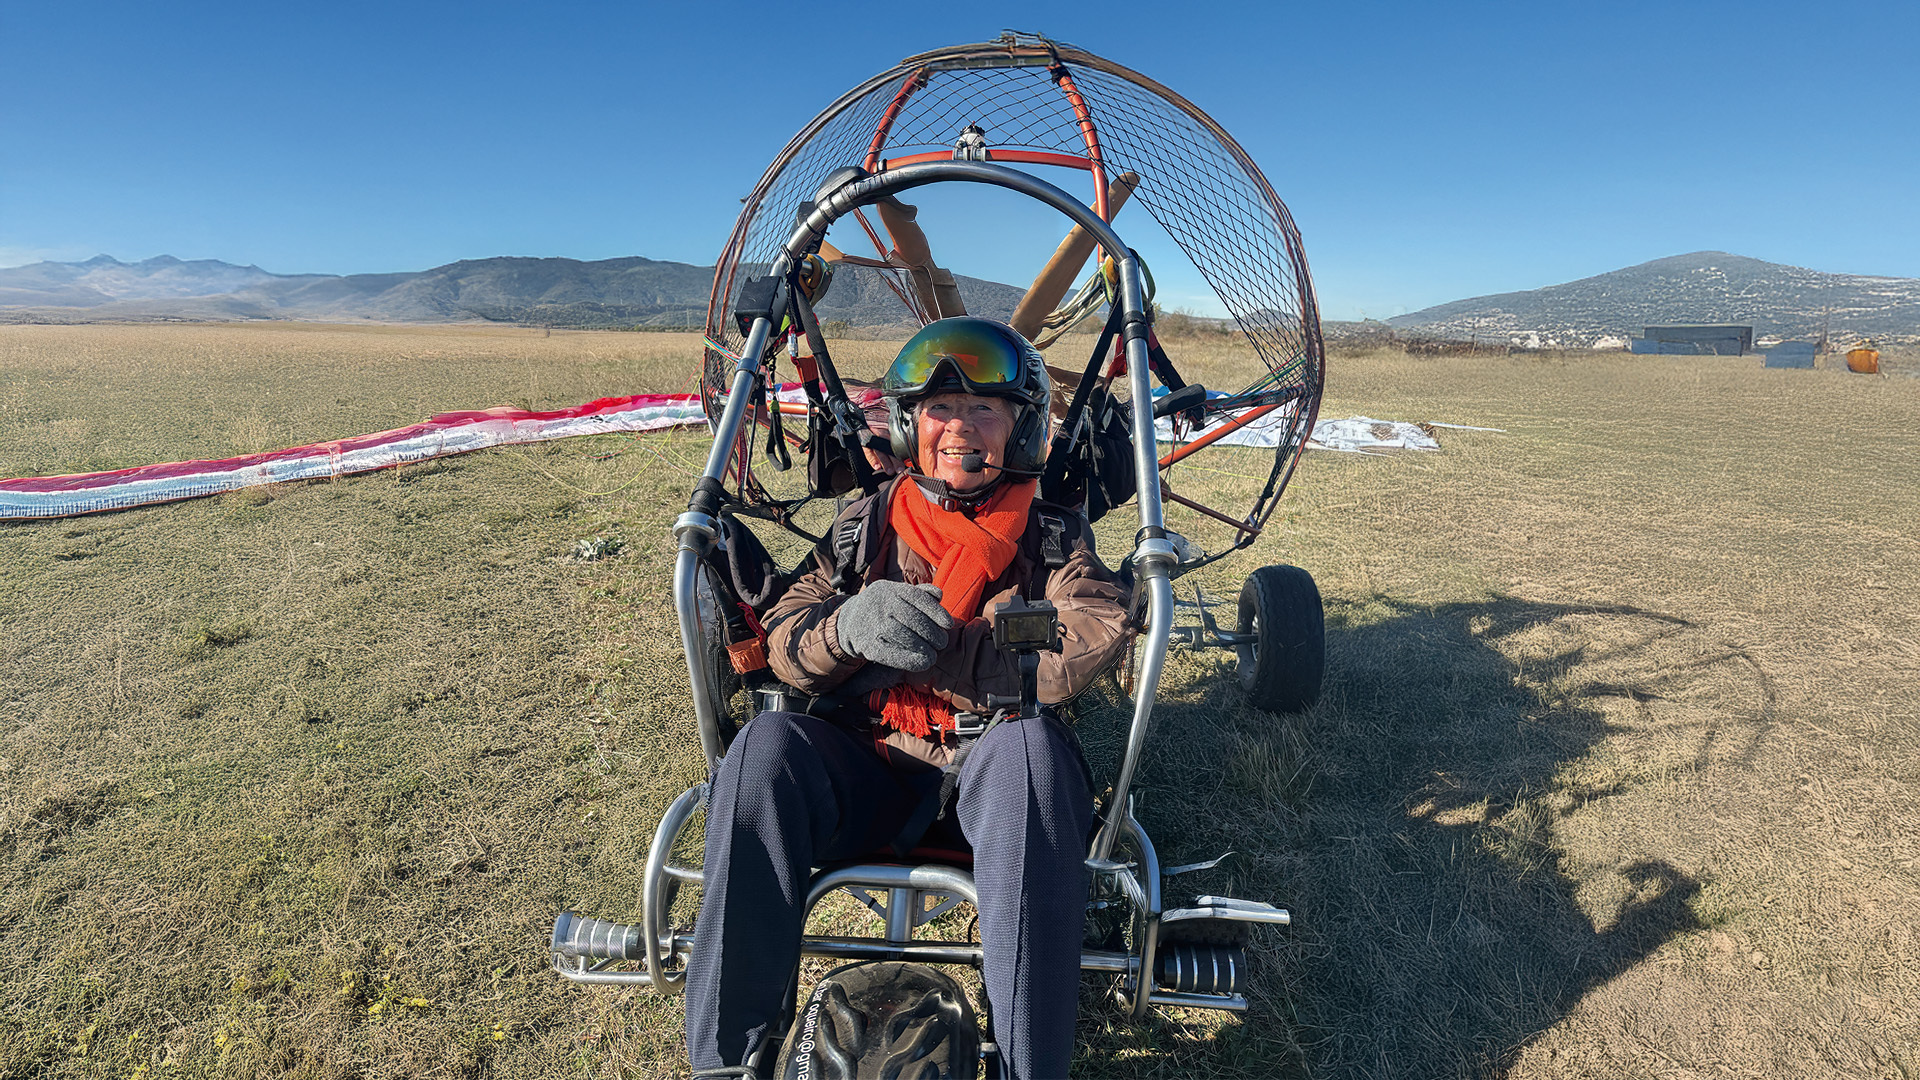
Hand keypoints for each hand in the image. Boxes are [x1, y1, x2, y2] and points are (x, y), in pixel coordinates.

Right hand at [833, 581, 951, 671]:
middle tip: (942, 642)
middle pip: (911, 618)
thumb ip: (919, 593)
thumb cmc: (883, 608)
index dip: (936, 611)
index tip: (949, 624)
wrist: (849, 621)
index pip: (917, 597)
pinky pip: (890, 653)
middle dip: (931, 632)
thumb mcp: (897, 594)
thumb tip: (939, 595)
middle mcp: (880, 604)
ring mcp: (872, 623)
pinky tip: (922, 663)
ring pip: (901, 635)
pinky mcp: (867, 644)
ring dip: (922, 647)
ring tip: (933, 655)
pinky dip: (909, 659)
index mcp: (890, 590)